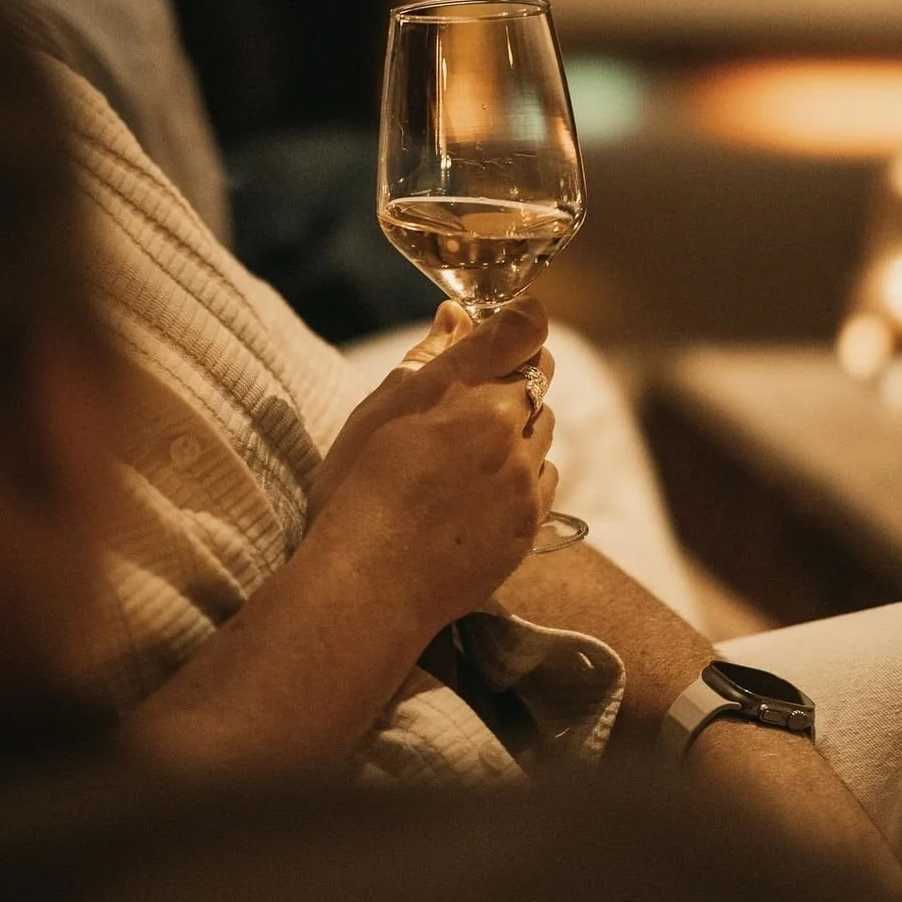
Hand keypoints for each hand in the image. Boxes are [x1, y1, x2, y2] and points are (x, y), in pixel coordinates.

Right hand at [306, 299, 558, 631]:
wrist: (368, 585)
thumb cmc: (358, 491)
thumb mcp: (380, 410)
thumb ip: (429, 356)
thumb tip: (457, 316)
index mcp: (467, 391)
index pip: (524, 332)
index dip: (519, 327)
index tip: (507, 331)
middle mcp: (506, 428)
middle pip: (537, 381)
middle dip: (512, 383)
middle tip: (466, 407)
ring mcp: (523, 479)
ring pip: (542, 431)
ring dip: (518, 432)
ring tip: (466, 459)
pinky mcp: (530, 523)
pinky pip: (544, 480)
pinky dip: (523, 478)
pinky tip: (480, 494)